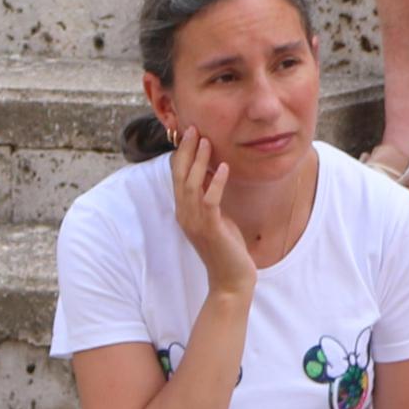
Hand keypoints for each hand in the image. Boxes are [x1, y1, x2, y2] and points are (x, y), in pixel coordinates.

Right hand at [164, 124, 258, 299]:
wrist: (231, 280)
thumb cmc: (227, 248)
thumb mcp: (218, 218)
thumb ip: (212, 198)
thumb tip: (214, 175)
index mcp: (185, 211)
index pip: (178, 177)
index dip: (181, 155)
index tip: (188, 134)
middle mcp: (185, 214)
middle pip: (180, 176)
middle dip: (186, 151)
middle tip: (192, 129)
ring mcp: (195, 222)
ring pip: (192, 185)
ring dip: (199, 161)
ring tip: (206, 141)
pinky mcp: (210, 228)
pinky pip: (210, 200)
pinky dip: (217, 182)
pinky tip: (224, 167)